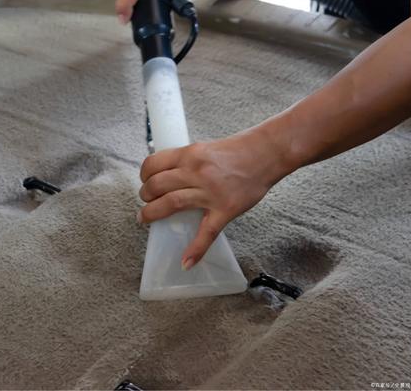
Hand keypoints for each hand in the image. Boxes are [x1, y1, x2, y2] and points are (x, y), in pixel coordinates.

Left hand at [137, 131, 290, 269]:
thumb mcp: (203, 148)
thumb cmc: (235, 151)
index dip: (144, 176)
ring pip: (171, 204)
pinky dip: (195, 250)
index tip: (145, 183)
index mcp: (189, 154)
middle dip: (145, 196)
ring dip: (152, 214)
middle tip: (146, 202)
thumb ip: (185, 162)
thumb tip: (165, 176)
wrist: (266, 153)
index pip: (153, 165)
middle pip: (157, 186)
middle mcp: (196, 172)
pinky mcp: (226, 210)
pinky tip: (186, 262)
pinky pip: (207, 233)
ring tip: (146, 219)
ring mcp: (210, 192)